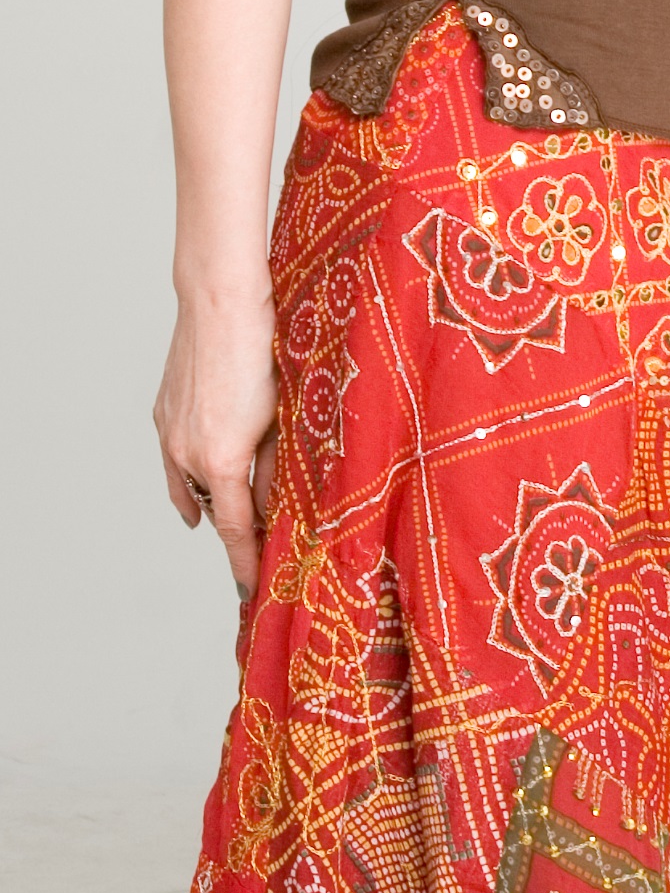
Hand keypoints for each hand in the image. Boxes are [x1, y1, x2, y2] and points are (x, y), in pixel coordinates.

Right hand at [154, 296, 279, 602]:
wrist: (222, 302)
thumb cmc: (265, 351)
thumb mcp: (284, 417)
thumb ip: (278, 469)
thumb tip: (277, 506)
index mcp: (223, 460)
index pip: (236, 530)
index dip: (245, 563)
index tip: (251, 590)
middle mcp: (188, 454)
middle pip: (217, 510)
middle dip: (239, 530)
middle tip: (263, 550)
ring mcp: (170, 434)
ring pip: (192, 487)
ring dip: (215, 504)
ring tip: (237, 525)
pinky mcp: (162, 414)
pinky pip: (174, 463)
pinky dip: (189, 482)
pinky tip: (197, 494)